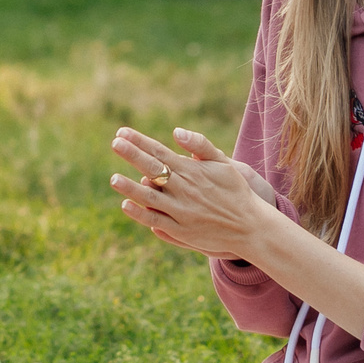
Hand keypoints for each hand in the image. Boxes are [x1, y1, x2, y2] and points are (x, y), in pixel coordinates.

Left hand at [108, 126, 282, 261]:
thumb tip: (176, 131)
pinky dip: (140, 213)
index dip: (139, 142)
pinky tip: (126, 205)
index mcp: (192, 170)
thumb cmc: (236, 191)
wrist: (250, 225)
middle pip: (151, 168)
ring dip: (130, 186)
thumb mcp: (223, 163)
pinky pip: (155, 221)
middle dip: (131, 154)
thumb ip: (200, 145)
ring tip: (113, 177)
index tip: (122, 132)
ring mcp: (181, 211)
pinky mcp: (182, 231)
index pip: (159, 151)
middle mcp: (184, 189)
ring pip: (149, 197)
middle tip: (115, 143)